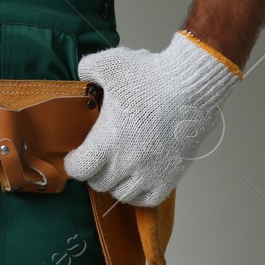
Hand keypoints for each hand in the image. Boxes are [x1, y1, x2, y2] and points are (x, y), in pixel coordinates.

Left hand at [63, 31, 240, 206]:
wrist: (191, 84)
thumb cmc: (150, 75)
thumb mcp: (109, 64)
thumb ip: (87, 69)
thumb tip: (83, 76)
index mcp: (106, 140)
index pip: (79, 169)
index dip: (74, 163)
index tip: (76, 156)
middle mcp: (127, 162)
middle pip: (99, 183)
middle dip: (94, 172)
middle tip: (97, 160)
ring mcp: (150, 171)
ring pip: (122, 194)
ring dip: (115, 184)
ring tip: (117, 170)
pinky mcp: (171, 175)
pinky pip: (149, 199)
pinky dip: (139, 194)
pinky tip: (137, 180)